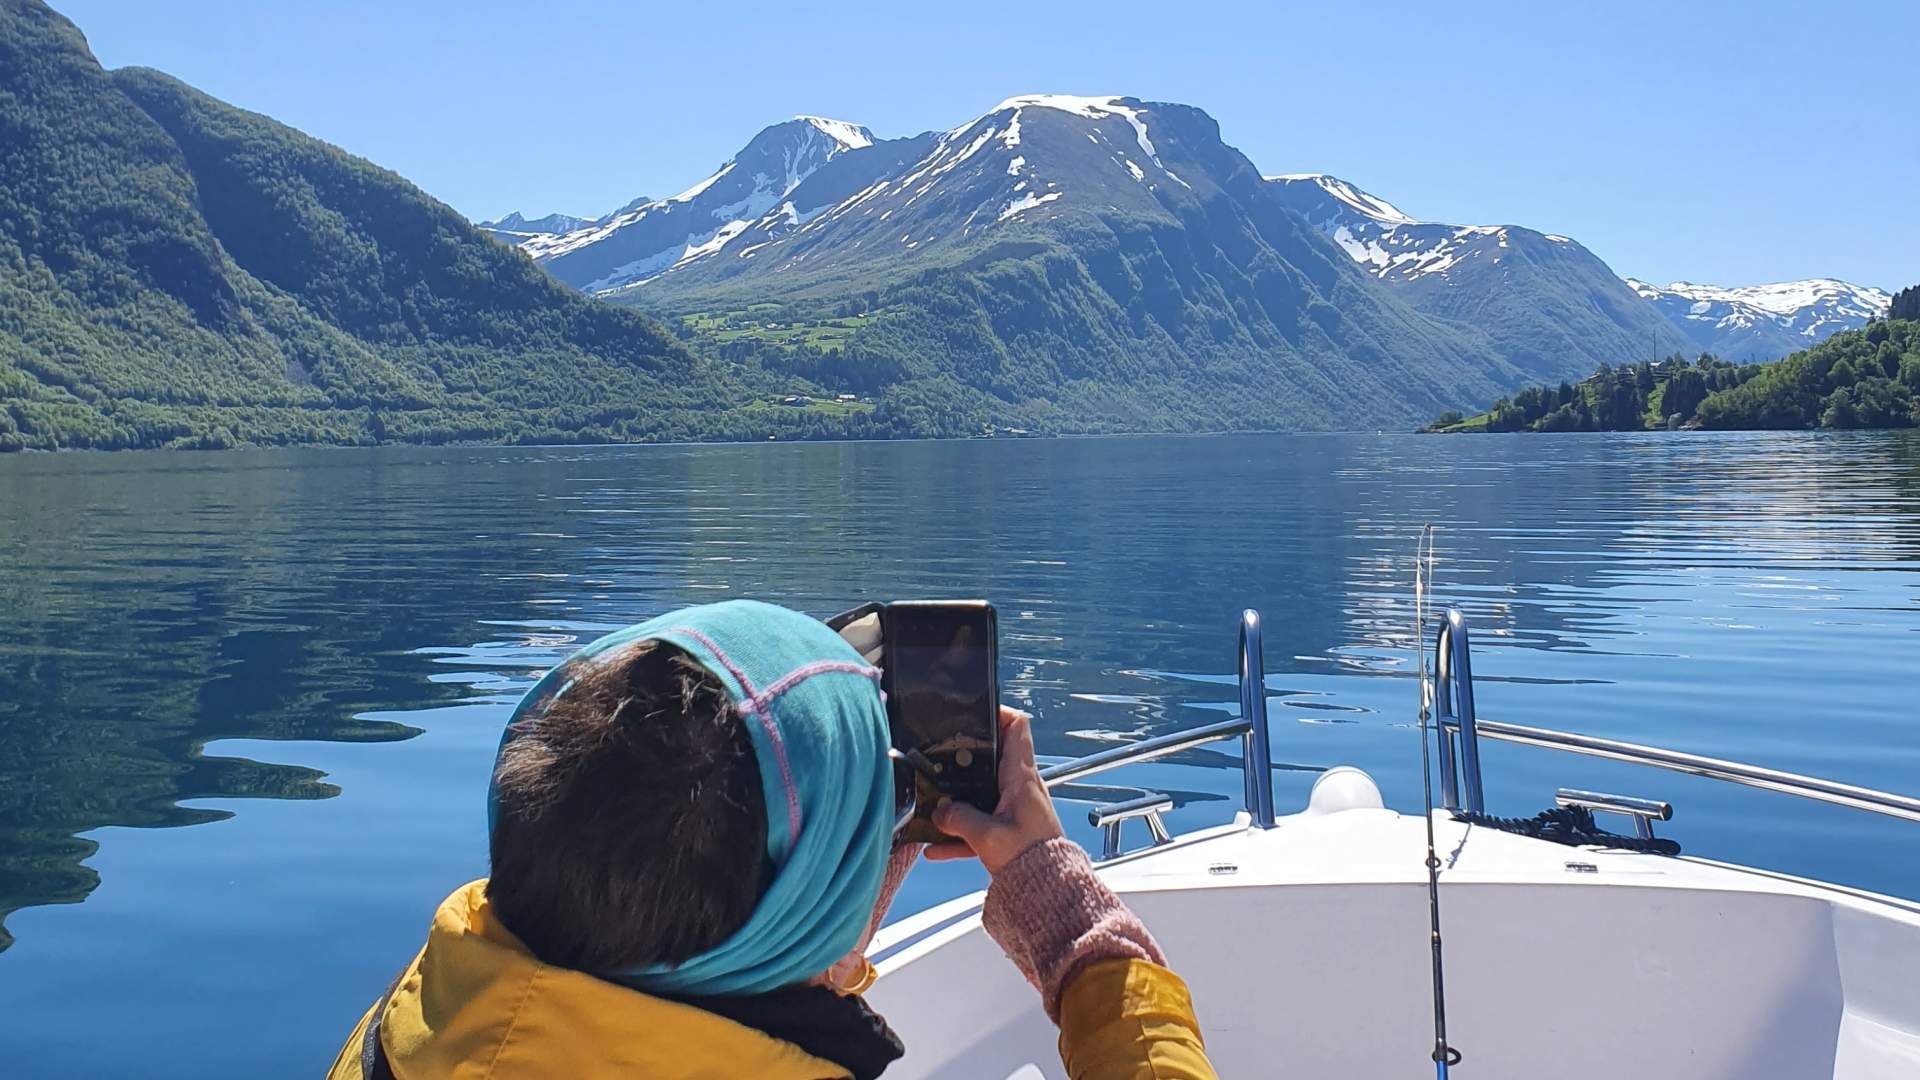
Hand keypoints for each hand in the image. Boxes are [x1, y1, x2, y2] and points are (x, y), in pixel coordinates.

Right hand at [926, 706, 1062, 873]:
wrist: (1046, 891)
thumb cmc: (1030, 859)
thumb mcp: (987, 835)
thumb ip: (957, 819)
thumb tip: (937, 812)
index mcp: (1020, 777)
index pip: (1018, 727)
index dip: (998, 712)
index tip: (974, 712)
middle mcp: (1020, 787)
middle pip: (993, 757)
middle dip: (966, 757)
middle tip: (942, 756)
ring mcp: (1014, 808)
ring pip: (982, 792)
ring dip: (959, 798)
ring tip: (933, 804)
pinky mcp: (1009, 830)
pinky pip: (980, 824)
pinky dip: (960, 833)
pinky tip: (936, 848)